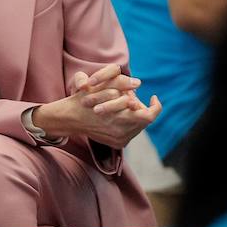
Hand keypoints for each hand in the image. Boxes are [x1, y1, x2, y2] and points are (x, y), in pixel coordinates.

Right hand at [34, 64, 161, 148]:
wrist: (71, 118)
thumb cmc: (86, 98)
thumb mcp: (101, 85)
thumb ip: (121, 83)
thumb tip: (138, 83)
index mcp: (120, 120)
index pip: (149, 116)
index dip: (155, 106)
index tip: (153, 96)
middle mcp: (123, 134)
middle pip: (145, 120)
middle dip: (143, 108)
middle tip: (134, 99)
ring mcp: (120, 140)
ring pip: (140, 127)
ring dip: (136, 116)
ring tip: (126, 107)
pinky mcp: (118, 144)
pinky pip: (132, 132)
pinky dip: (130, 123)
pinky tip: (121, 116)